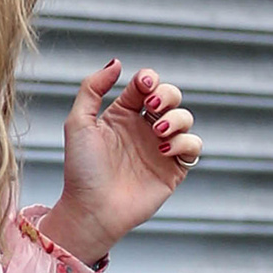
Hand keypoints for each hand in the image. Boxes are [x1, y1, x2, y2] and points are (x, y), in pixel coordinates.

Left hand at [43, 62, 200, 264]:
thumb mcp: (78, 123)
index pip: (145, 85)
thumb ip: (92, 88)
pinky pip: (194, 147)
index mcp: (123, 115)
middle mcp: (144, 129)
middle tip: (153, 106)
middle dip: (168, 94)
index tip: (144, 84)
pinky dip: (185, 142)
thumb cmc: (81, 169)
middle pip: (171, 97)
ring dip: (176, 118)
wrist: (91, 209)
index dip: (149, 79)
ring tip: (157, 133)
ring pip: (185, 118)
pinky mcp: (173, 169)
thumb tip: (117, 63)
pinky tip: (164, 150)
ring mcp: (160, 148)